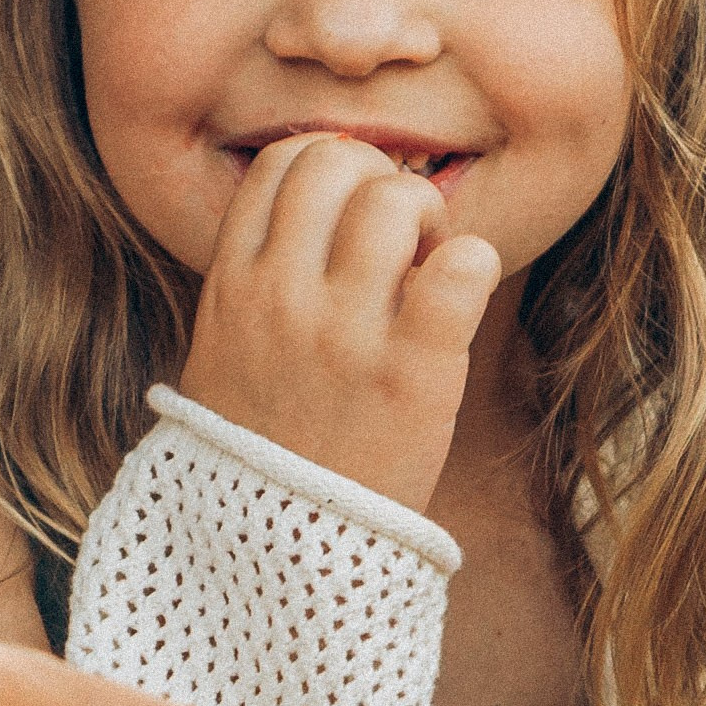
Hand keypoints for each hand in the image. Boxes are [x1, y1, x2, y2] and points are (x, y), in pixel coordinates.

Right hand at [176, 133, 501, 510]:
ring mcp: (344, 332)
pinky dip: (475, 264)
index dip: (332, 165)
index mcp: (233, 284)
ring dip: (430, 219)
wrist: (280, 546)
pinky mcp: (411, 370)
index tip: (351, 213)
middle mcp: (281, 297)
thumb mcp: (229, 344)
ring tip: (429, 268)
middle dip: (384, 180)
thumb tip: (334, 194)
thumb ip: (265, 270)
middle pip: (339, 159)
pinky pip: (462, 266)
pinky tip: (461, 295)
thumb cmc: (269, 438)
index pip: (283, 162)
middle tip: (402, 238)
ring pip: (398, 198)